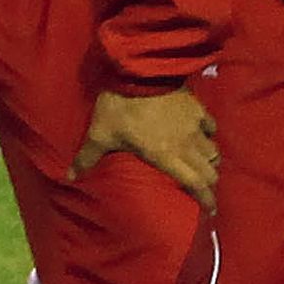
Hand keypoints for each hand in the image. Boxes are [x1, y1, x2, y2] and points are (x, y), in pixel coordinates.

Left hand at [78, 85, 216, 204]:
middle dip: (210, 184)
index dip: (206, 200)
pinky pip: (211, 127)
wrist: (140, 72)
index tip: (211, 211)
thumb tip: (70, 177)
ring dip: (209, 161)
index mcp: (166, 155)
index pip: (195, 184)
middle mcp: (187, 145)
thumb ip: (88, 156)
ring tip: (203, 165)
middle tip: (204, 189)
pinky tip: (203, 135)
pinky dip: (209, 135)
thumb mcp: (100, 133)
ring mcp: (194, 126)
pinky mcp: (197, 109)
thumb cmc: (120, 106)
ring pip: (213, 151)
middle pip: (210, 171)